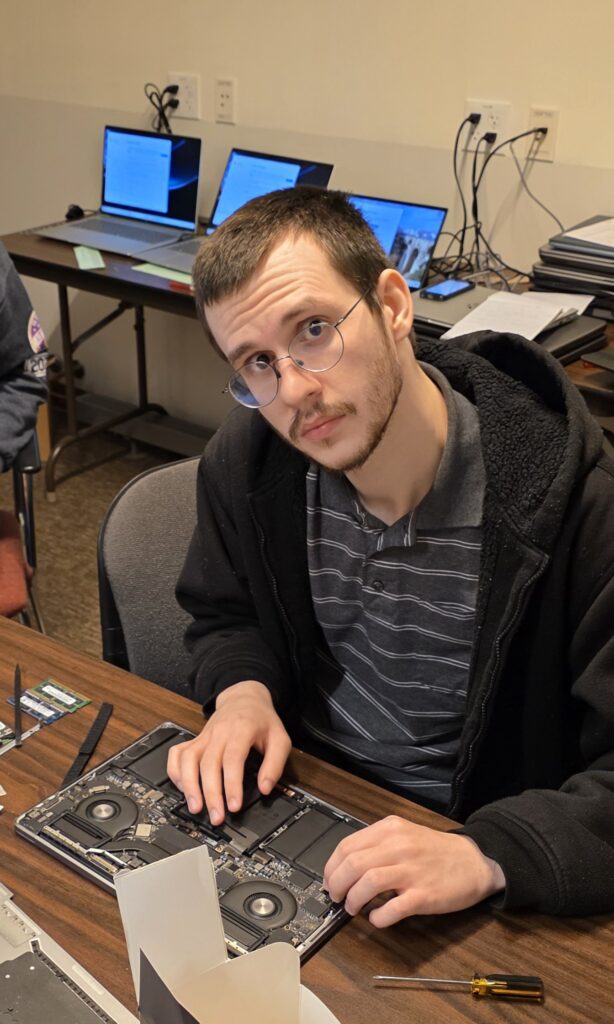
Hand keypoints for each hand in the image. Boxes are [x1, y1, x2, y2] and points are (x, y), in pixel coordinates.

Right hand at [166, 681, 290, 825]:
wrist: (244, 698)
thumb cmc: (262, 720)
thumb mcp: (280, 739)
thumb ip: (275, 764)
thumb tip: (265, 788)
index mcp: (241, 729)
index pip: (232, 758)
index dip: (232, 784)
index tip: (234, 805)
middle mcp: (219, 732)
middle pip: (209, 764)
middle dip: (211, 794)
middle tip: (216, 816)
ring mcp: (204, 736)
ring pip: (189, 759)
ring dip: (189, 785)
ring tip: (195, 807)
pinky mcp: (195, 740)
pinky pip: (178, 754)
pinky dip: (176, 772)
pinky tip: (183, 788)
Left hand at [323, 815, 504, 927]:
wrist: (475, 860)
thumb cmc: (437, 851)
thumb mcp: (405, 834)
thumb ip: (377, 845)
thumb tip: (346, 867)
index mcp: (390, 829)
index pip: (347, 846)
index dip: (331, 867)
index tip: (329, 880)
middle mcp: (399, 846)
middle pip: (352, 864)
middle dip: (336, 885)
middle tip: (336, 897)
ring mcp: (411, 870)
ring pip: (366, 883)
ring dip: (352, 901)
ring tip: (353, 908)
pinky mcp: (423, 895)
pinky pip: (391, 909)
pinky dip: (377, 918)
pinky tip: (377, 918)